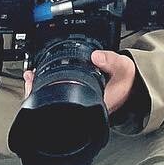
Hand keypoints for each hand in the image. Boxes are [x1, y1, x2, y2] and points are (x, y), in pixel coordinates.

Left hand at [23, 50, 137, 114]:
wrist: (134, 88)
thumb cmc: (127, 83)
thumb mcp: (124, 68)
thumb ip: (112, 61)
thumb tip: (96, 56)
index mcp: (90, 105)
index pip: (60, 106)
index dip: (45, 95)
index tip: (36, 81)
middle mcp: (81, 109)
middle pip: (51, 106)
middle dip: (37, 91)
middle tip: (30, 76)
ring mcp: (78, 105)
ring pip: (53, 101)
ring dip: (42, 88)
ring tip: (33, 75)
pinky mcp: (78, 99)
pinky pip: (59, 94)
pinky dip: (50, 85)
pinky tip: (46, 76)